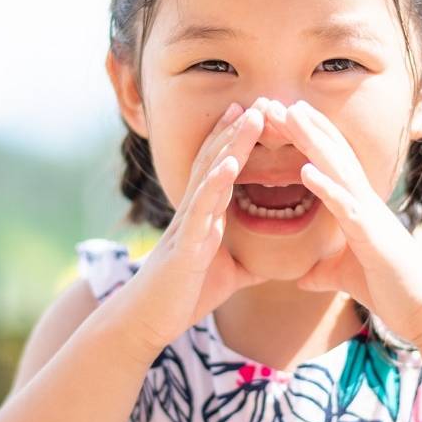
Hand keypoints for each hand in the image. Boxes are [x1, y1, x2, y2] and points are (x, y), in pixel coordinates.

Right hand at [128, 99, 270, 351]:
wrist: (147, 321)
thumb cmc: (183, 296)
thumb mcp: (226, 275)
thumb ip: (246, 263)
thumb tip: (274, 264)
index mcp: (203, 217)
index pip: (218, 169)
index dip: (234, 141)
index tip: (253, 114)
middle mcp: (193, 213)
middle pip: (214, 161)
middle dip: (235, 131)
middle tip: (256, 100)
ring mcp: (187, 226)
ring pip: (209, 176)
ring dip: (230, 145)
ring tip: (249, 118)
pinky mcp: (185, 247)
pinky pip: (201, 211)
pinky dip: (214, 185)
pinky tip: (229, 165)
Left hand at [265, 99, 421, 347]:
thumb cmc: (390, 290)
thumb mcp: (345, 278)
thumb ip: (324, 272)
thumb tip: (303, 278)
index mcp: (357, 207)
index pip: (330, 162)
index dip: (308, 137)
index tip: (284, 116)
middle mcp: (364, 202)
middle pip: (332, 154)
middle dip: (305, 126)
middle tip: (278, 101)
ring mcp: (370, 215)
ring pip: (338, 169)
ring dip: (313, 142)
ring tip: (291, 116)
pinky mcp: (372, 236)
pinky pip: (346, 207)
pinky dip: (326, 188)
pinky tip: (305, 171)